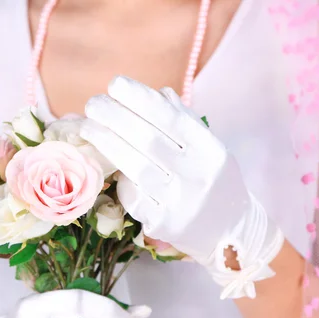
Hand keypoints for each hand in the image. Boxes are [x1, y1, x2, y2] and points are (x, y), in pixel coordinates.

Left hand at [81, 76, 284, 298]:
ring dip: (106, 143)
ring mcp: (179, 202)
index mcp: (211, 151)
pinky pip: (132, 196)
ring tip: (87, 126)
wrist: (231, 233)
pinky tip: (109, 165)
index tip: (115, 84)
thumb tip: (156, 93)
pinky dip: (119, 177)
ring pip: (135, 167)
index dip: (141, 99)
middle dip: (115, 117)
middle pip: (148, 140)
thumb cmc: (213, 182)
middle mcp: (197, 175)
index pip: (172, 118)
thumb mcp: (210, 149)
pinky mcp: (163, 223)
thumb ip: (185, 122)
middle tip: (93, 103)